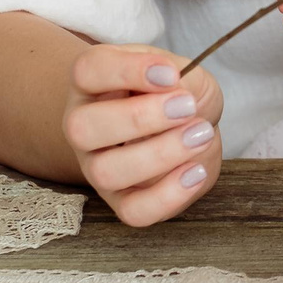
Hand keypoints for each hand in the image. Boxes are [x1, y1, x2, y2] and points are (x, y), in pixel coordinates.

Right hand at [62, 44, 224, 226]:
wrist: (186, 124)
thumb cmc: (177, 92)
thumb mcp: (184, 71)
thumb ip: (181, 75)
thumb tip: (175, 91)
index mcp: (92, 82)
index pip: (87, 71)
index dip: (128, 71)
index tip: (171, 74)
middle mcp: (84, 126)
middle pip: (81, 127)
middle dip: (139, 118)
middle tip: (187, 107)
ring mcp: (97, 167)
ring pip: (107, 172)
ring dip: (160, 154)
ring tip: (200, 134)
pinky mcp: (123, 200)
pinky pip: (133, 211)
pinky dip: (168, 194)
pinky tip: (196, 170)